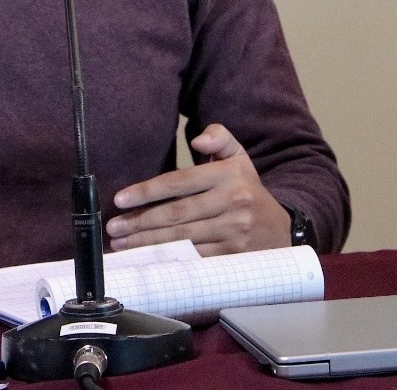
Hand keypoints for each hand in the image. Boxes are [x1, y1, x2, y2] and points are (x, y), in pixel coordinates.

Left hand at [105, 123, 291, 255]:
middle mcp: (232, 202)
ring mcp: (233, 232)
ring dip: (148, 243)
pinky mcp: (233, 256)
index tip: (120, 200)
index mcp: (228, 175)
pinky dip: (169, 260)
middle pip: (176, 213)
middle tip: (113, 228)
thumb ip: (219, 137)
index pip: (179, 182)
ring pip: (182, 238)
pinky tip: (148, 259)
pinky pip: (195, 258)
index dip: (147, 191)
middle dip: (140, 222)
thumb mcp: (238, 156)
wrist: (283, 229)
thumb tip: (198, 140)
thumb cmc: (248, 188)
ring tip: (121, 244)